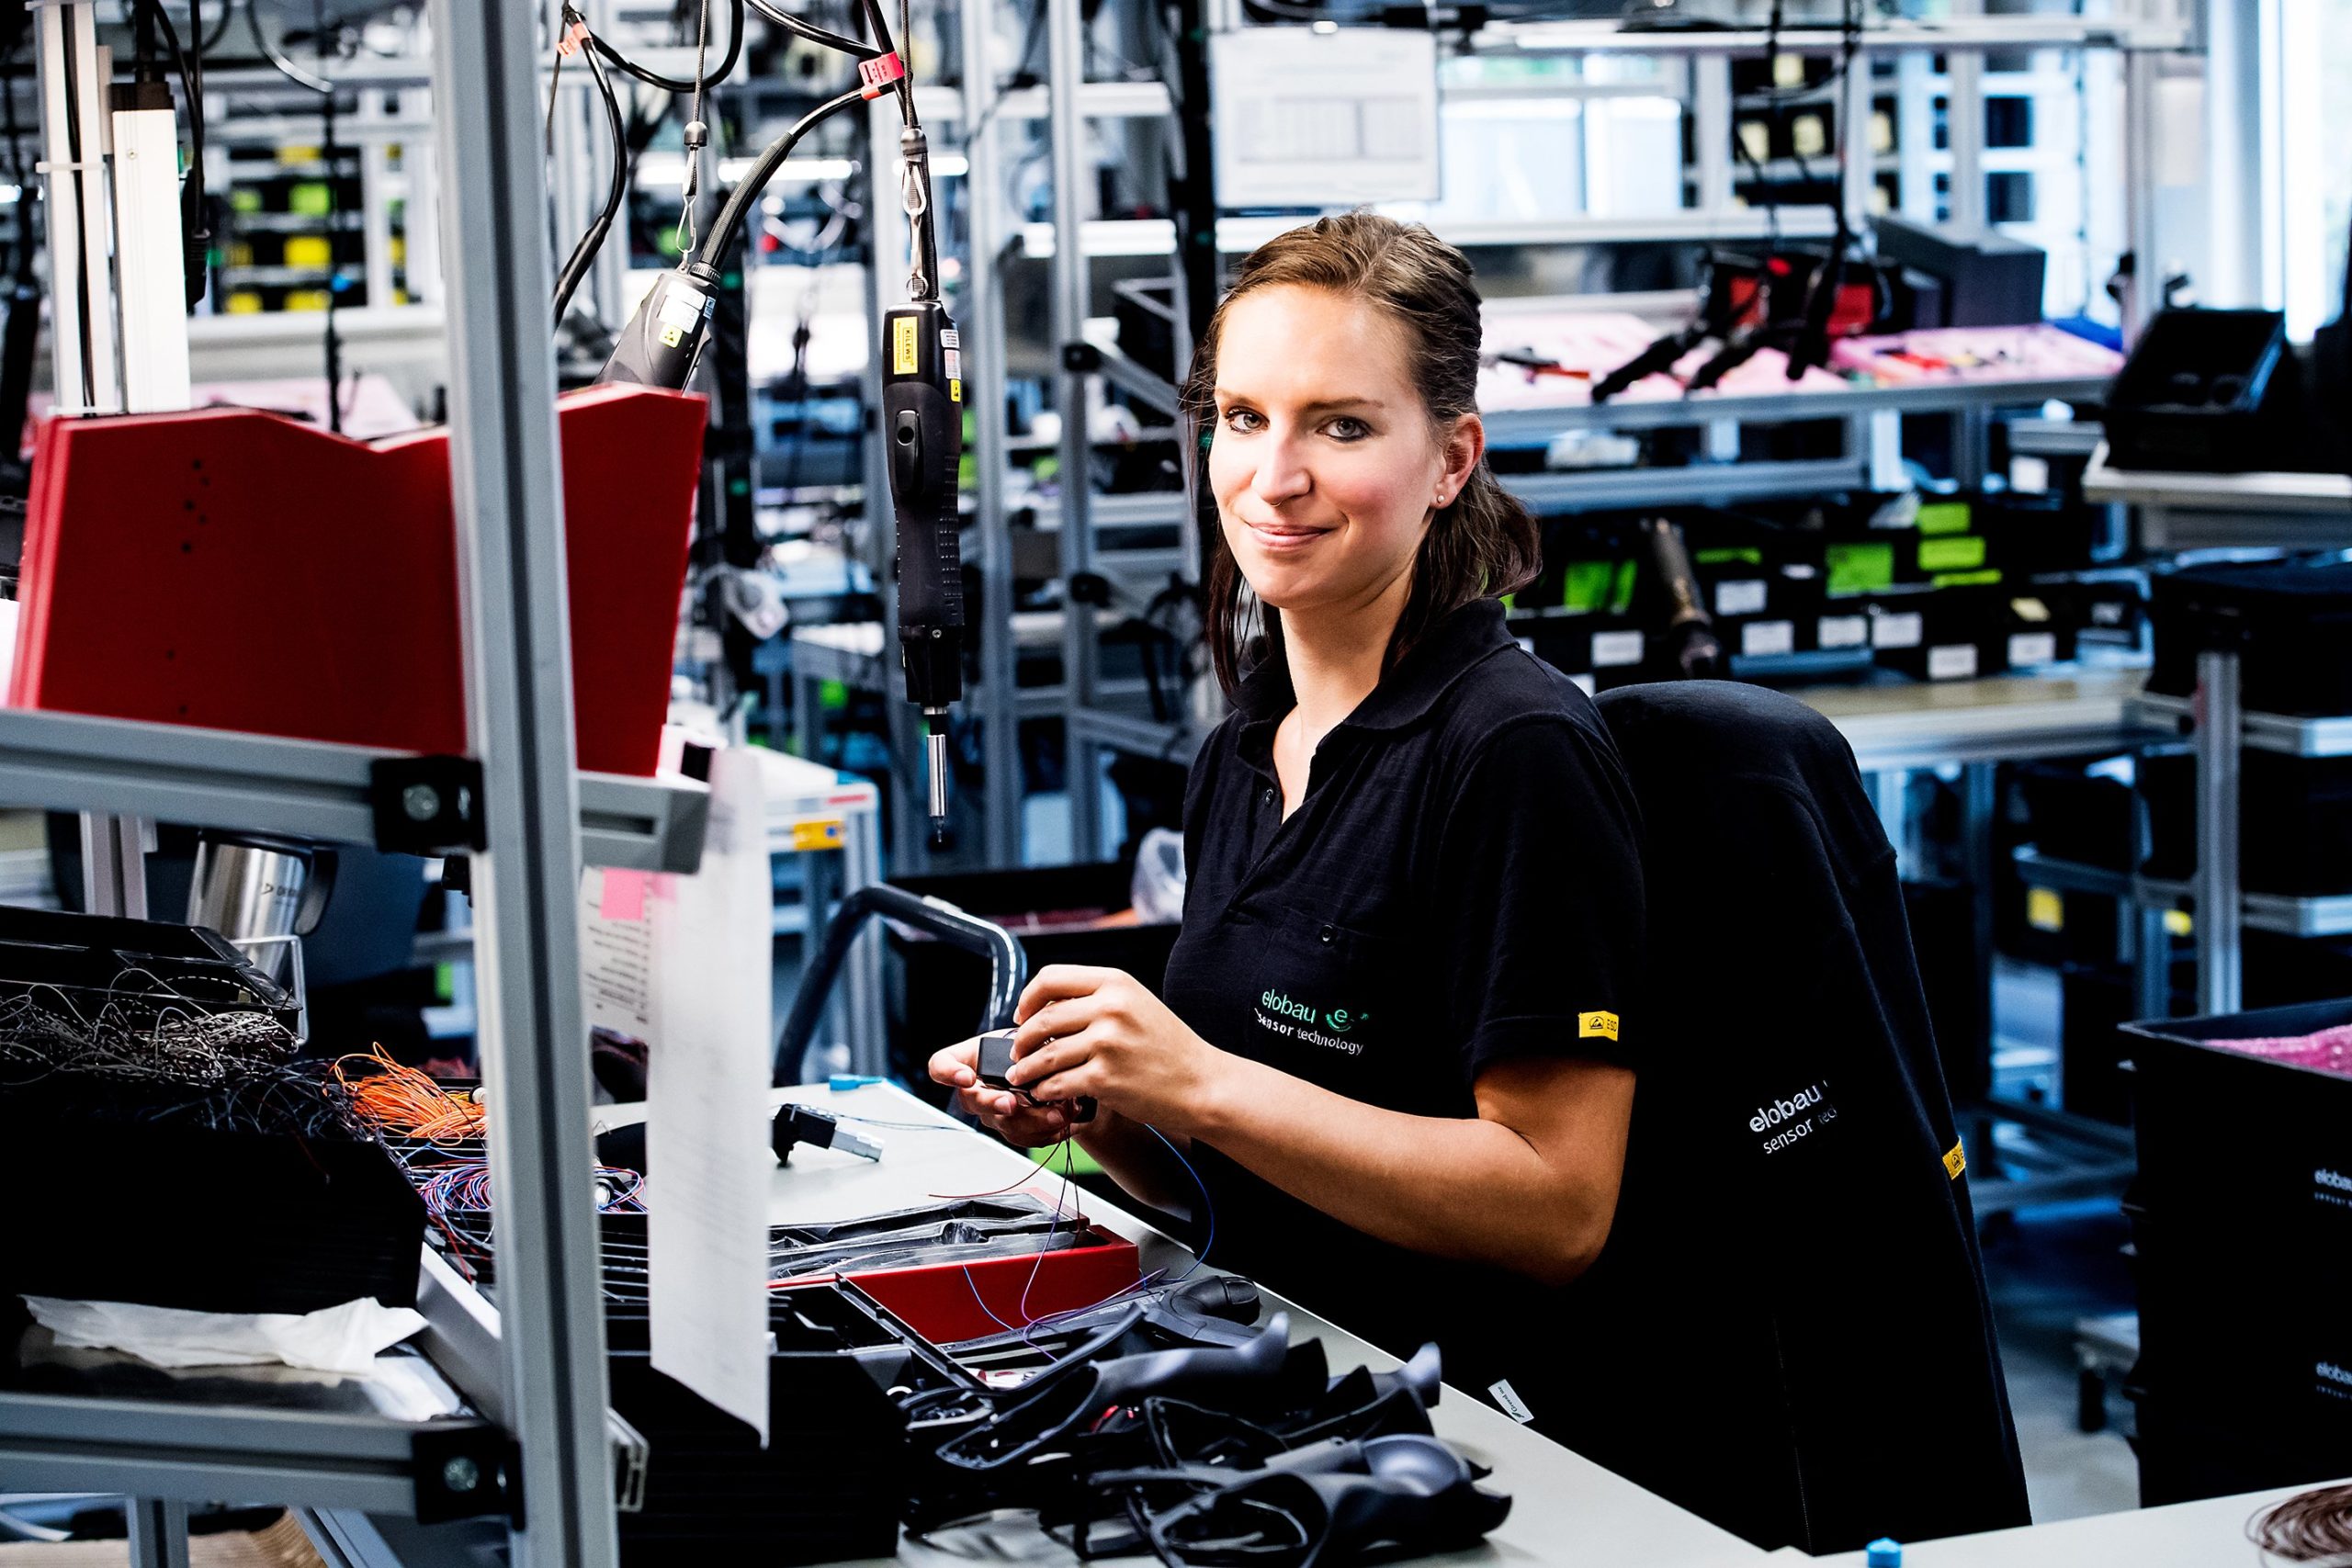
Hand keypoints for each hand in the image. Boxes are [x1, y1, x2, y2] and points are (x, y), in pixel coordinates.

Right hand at [928, 1036, 1076, 1146]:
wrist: (1052, 1065)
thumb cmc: (1030, 1044)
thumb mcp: (1026, 1031)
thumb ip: (1024, 1037)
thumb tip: (1039, 1042)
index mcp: (968, 1059)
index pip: (940, 1066)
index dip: (948, 1073)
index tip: (967, 1076)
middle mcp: (975, 1090)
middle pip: (973, 1102)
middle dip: (993, 1104)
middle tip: (1011, 1103)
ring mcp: (993, 1112)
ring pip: (1003, 1124)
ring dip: (1031, 1122)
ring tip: (1058, 1114)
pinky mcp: (1013, 1129)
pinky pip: (1024, 1138)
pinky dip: (1046, 1132)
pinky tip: (1064, 1123)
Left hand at [1007, 964, 1226, 1133]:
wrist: (1202, 1083)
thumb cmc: (1169, 1048)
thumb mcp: (1136, 1005)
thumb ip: (1096, 1000)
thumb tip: (1046, 1009)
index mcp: (1115, 983)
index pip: (1051, 978)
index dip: (1028, 998)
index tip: (1022, 1015)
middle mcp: (1110, 1008)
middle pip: (1042, 1018)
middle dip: (1022, 1039)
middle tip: (1018, 1051)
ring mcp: (1107, 1043)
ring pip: (1045, 1054)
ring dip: (1026, 1068)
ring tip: (1022, 1075)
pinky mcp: (1105, 1078)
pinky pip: (1057, 1083)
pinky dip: (1044, 1090)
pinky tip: (1043, 1092)